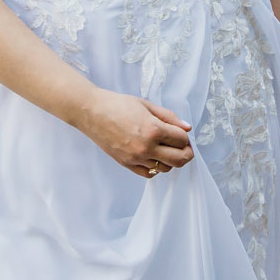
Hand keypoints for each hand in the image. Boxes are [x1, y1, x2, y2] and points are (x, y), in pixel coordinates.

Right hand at [77, 88, 194, 178]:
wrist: (92, 112)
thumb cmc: (118, 105)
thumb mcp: (147, 105)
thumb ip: (169, 117)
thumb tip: (187, 128)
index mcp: (154, 129)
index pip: (182, 140)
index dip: (185, 136)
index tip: (181, 133)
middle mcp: (146, 147)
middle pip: (179, 159)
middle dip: (186, 153)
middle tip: (184, 147)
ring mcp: (136, 158)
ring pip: (165, 168)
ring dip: (170, 160)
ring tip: (165, 149)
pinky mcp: (126, 164)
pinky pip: (149, 173)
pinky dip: (155, 167)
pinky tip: (153, 156)